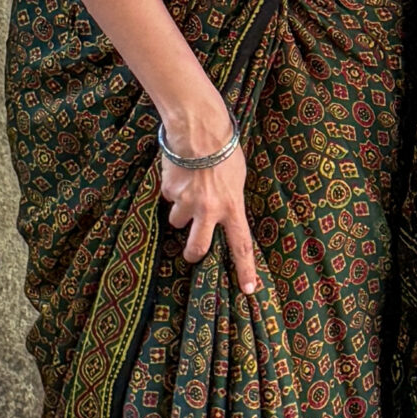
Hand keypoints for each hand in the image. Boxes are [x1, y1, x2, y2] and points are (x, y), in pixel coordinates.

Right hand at [159, 139, 258, 293]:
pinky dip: (172, 189)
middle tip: (191, 253)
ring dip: (180, 209)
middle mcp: (209, 210)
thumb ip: (231, 199)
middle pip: (197, 248)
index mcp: (232, 206)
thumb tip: (224, 211)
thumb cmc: (224, 148)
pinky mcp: (169, 191)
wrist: (199, 127)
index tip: (248, 290)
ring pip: (177, 220)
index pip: (241, 245)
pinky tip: (179, 171)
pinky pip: (168, 197)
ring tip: (188, 186)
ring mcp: (186, 202)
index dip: (245, 269)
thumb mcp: (237, 177)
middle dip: (192, 253)